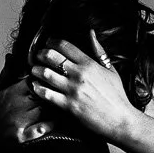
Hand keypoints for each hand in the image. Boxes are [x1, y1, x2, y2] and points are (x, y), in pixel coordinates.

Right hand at [0, 74, 55, 145]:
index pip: (35, 80)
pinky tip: (55, 122)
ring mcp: (19, 121)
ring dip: (54, 108)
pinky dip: (50, 125)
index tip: (52, 78)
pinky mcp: (21, 137)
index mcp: (12, 93)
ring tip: (61, 106)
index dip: (45, 79)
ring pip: (44, 110)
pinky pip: (41, 129)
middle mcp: (17, 105)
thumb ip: (6, 74)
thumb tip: (11, 55)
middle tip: (61, 91)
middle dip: (52, 93)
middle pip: (43, 94)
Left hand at [29, 39, 145, 143]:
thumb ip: (99, 51)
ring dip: (36, 70)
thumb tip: (91, 33)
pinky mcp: (68, 105)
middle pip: (52, 56)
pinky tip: (35, 86)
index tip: (47, 43)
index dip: (52, 42)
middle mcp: (79, 74)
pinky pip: (46, 94)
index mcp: (89, 64)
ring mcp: (73, 90)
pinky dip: (37, 88)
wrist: (119, 119)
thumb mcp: (110, 69)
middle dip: (41, 54)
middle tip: (37, 56)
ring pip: (46, 74)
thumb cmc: (116, 95)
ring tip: (34, 70)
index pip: (65, 46)